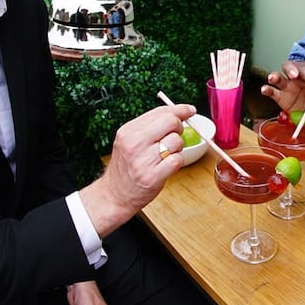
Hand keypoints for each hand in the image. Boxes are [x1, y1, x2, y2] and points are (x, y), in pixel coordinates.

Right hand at [79, 104, 194, 236]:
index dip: (180, 110)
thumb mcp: (129, 141)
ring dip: (178, 148)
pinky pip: (177, 160)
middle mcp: (134, 143)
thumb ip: (150, 127)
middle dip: (179, 127)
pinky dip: (177, 161)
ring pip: (176, 141)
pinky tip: (167, 165)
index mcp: (128, 131)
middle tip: (175, 135)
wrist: (114, 195)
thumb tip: (178, 114)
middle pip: (171, 122)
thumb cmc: (126, 167)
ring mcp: (143, 161)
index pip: (160, 112)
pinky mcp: (152, 177)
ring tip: (166, 155)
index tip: (190, 110)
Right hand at [260, 60, 304, 117]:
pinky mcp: (279, 96)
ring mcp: (286, 87)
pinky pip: (271, 92)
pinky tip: (264, 89)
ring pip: (278, 77)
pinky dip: (267, 90)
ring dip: (274, 76)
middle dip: (291, 70)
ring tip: (272, 78)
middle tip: (294, 75)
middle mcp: (295, 78)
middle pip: (290, 68)